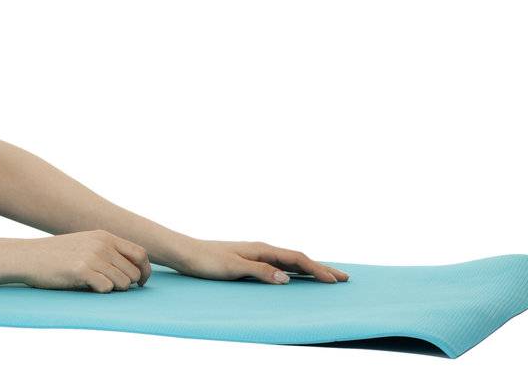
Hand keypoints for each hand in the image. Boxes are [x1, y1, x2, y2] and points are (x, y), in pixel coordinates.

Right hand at [18, 230, 153, 292]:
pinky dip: (100, 292)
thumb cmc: (56, 255)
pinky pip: (106, 288)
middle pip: (134, 272)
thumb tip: (134, 270)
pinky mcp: (82, 270)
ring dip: (113, 289)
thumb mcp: (85, 244)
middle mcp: (101, 244)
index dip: (145, 270)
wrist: (28, 256)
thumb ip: (107, 251)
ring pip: (123, 283)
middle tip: (109, 287)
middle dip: (126, 284)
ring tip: (94, 285)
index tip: (141, 282)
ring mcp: (92, 256)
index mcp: (104, 236)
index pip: (140, 253)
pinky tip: (85, 286)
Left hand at [168, 238, 349, 284]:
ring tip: (327, 278)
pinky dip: (294, 272)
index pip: (297, 260)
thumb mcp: (233, 268)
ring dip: (309, 270)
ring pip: (290, 262)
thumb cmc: (206, 261)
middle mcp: (261, 249)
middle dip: (321, 268)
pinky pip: (279, 266)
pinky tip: (296, 278)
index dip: (317, 270)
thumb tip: (286, 279)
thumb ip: (260, 272)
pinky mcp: (249, 261)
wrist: (185, 253)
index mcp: (261, 249)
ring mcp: (256, 254)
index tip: (335, 281)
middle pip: (298, 259)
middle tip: (344, 278)